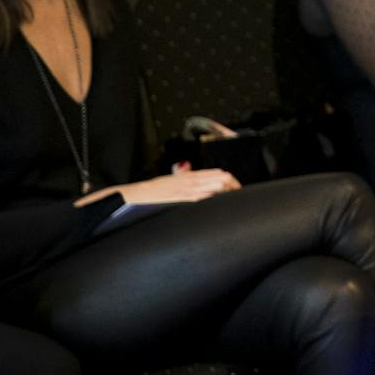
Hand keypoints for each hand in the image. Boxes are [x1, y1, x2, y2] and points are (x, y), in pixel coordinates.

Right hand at [78, 167, 239, 207]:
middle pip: (218, 178)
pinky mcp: (178, 198)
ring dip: (225, 189)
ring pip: (212, 185)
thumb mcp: (170, 186)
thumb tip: (200, 194)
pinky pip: (199, 196)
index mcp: (188, 177)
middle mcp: (189, 181)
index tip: (238, 187)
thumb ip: (185, 188)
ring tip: (236, 193)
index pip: (214, 175)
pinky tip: (217, 199)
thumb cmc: (151, 193)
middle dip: (232, 185)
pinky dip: (210, 197)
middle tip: (242, 192)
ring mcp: (185, 189)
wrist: (133, 196)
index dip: (228, 180)